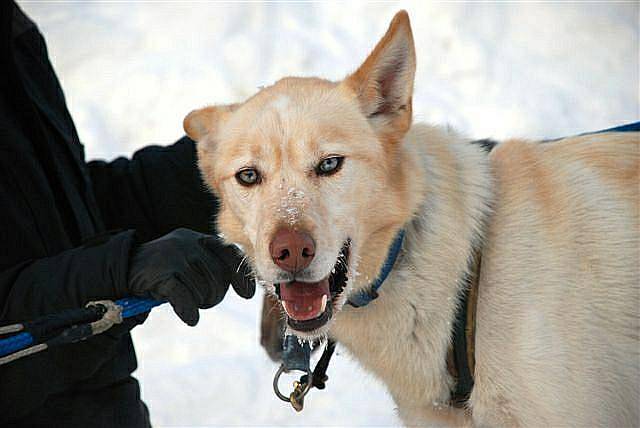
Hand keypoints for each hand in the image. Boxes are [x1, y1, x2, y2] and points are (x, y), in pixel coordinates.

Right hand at [128, 228, 254, 325]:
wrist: (125, 270)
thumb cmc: (167, 271)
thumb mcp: (192, 263)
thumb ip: (215, 268)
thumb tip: (249, 287)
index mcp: (200, 239)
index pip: (231, 254)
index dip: (242, 276)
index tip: (247, 295)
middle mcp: (189, 242)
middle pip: (218, 277)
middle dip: (215, 296)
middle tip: (204, 302)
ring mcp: (173, 255)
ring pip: (202, 289)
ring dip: (199, 303)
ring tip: (188, 302)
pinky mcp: (159, 272)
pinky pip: (184, 296)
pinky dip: (189, 310)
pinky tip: (190, 318)